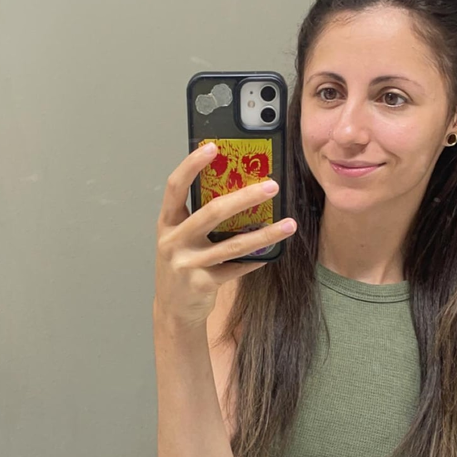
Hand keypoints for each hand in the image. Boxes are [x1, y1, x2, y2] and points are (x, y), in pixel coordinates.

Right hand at [155, 142, 296, 328]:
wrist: (172, 309)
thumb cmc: (182, 264)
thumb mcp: (181, 237)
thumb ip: (198, 216)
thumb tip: (236, 187)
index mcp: (167, 222)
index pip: (175, 186)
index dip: (192, 164)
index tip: (213, 147)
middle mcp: (173, 241)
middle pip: (212, 212)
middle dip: (245, 197)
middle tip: (272, 186)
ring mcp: (186, 264)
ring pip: (232, 245)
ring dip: (264, 234)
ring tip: (289, 224)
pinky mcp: (202, 283)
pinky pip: (236, 268)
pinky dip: (256, 260)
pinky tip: (272, 252)